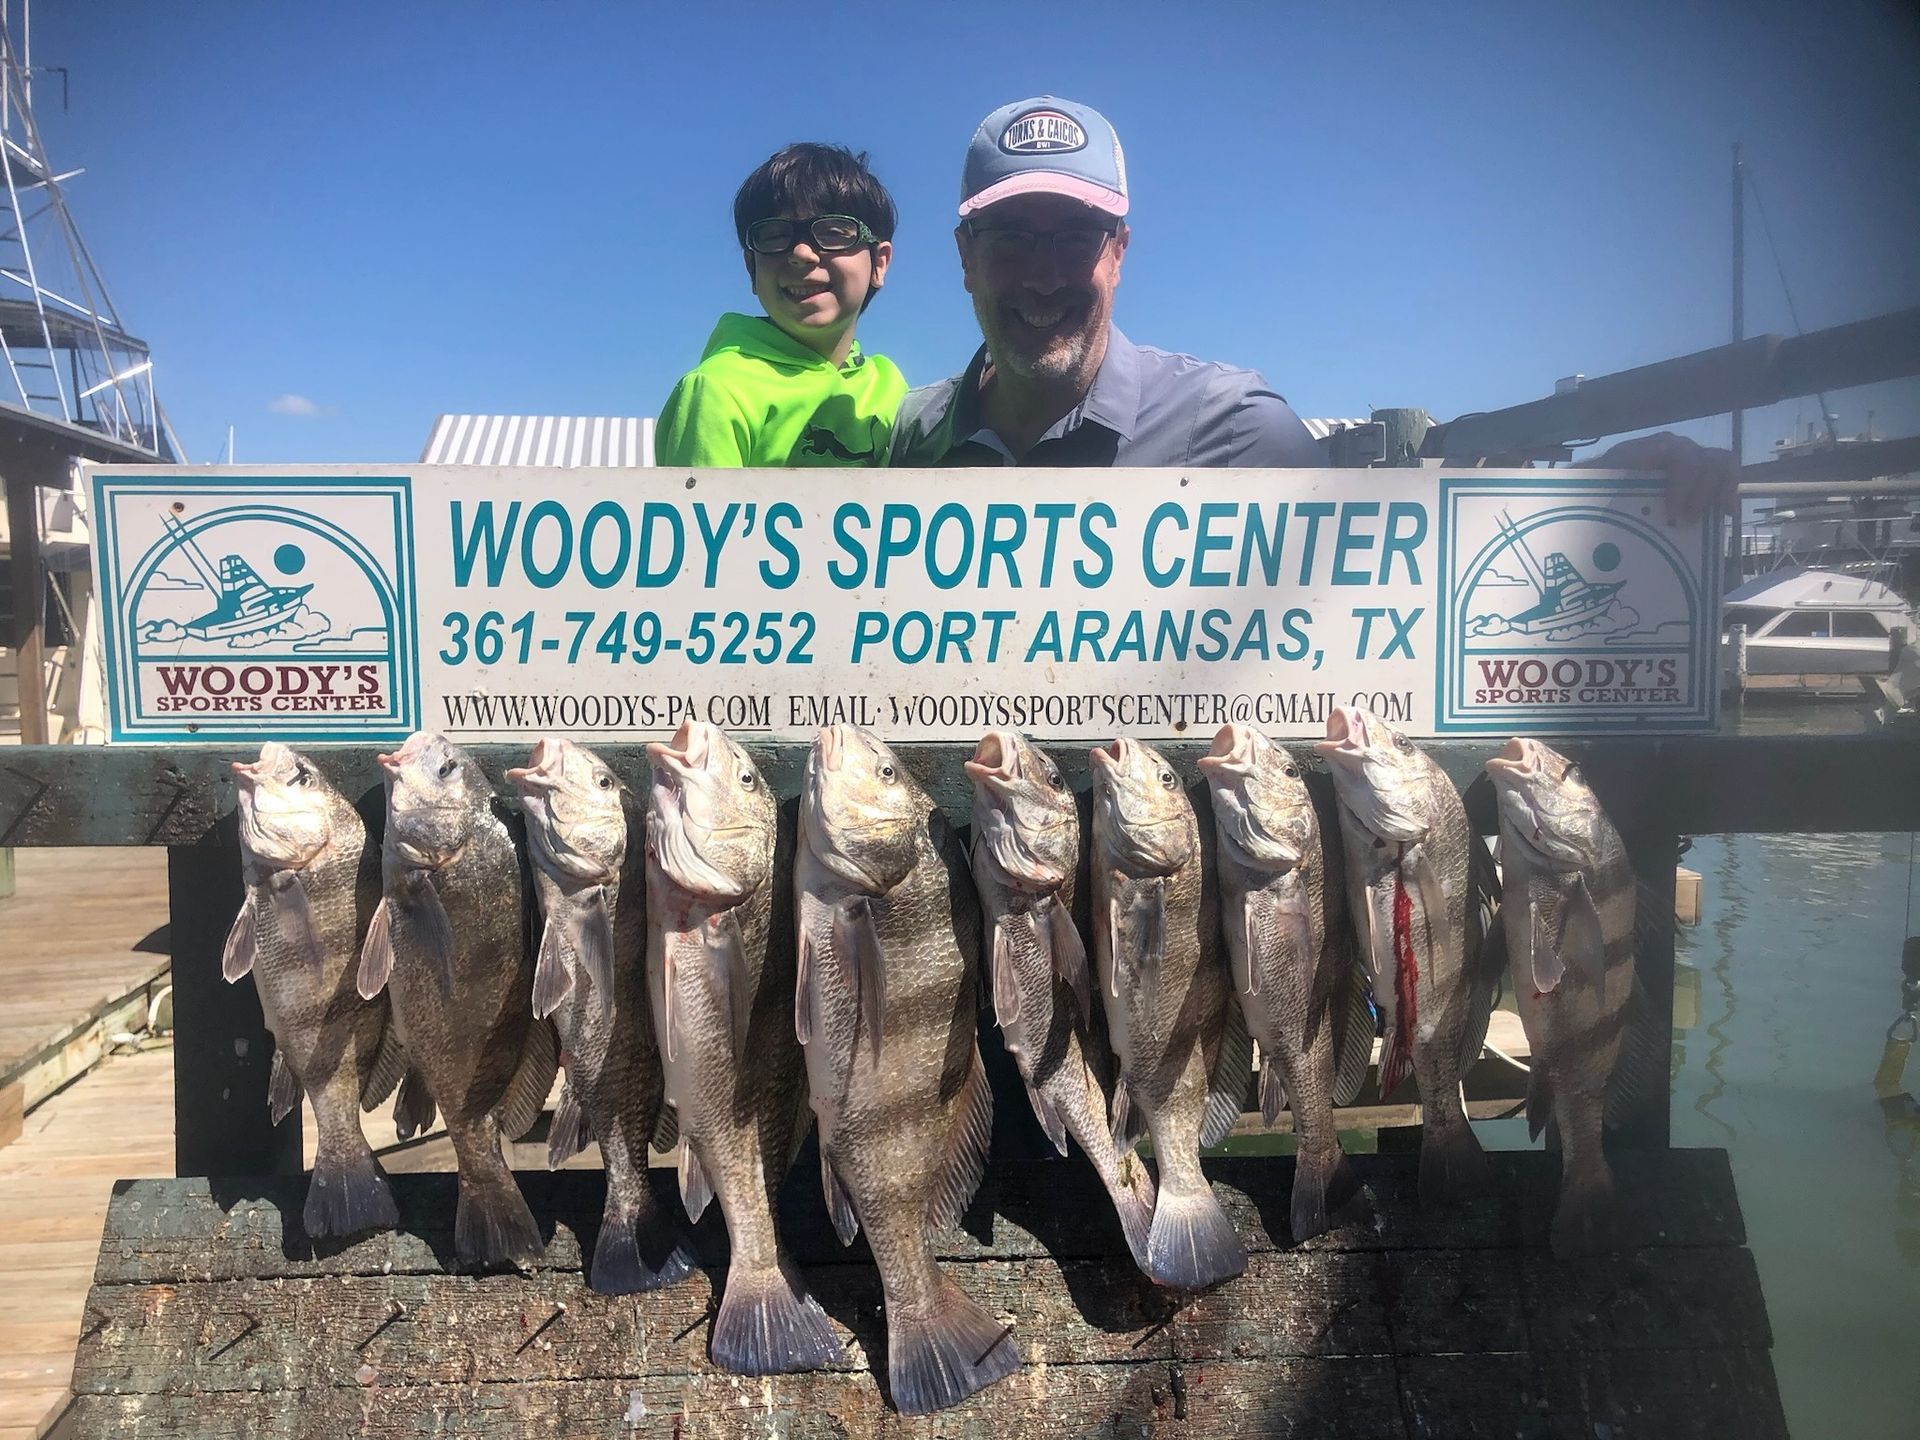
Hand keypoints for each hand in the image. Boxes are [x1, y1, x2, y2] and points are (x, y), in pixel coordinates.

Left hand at [1583, 432, 1737, 524]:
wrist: (1601, 490)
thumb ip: (1590, 481)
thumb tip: (1580, 479)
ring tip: (1703, 519)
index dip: (1681, 484)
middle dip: (1698, 494)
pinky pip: (1727, 473)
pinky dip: (1729, 491)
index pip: (1676, 454)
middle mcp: (1674, 448)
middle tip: (1684, 523)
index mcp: (1646, 449)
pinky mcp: (1702, 474)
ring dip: (1715, 492)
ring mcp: (1690, 458)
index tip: (1673, 515)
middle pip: (1703, 461)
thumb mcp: (1589, 485)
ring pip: (1721, 462)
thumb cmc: (1595, 489)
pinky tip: (1724, 514)